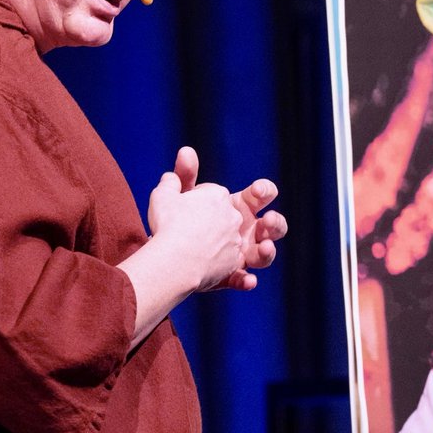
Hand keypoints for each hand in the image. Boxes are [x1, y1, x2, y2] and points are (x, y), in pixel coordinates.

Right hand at [147, 151, 242, 292]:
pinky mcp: (235, 263)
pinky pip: (230, 264)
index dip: (194, 202)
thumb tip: (172, 176)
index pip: (209, 195)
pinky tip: (205, 267)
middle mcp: (233, 217)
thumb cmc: (168, 225)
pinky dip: (221, 267)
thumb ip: (171, 181)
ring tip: (194, 250)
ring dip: (213, 244)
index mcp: (218, 196)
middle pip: (221, 216)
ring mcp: (236, 241)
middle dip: (207, 222)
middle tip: (186, 230)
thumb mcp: (163, 195)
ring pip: (226, 240)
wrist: (176, 260)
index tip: (181, 210)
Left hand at [172, 147, 287, 290]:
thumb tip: (186, 152)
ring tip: (263, 248)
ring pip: (264, 255)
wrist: (156, 257)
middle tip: (268, 221)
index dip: (264, 191)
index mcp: (236, 208)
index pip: (260, 195)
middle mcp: (243, 232)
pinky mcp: (228, 277)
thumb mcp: (175, 197)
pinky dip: (246, 280)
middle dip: (276, 223)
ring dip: (267, 251)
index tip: (258, 191)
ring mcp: (238, 256)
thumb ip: (183, 176)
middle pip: (272, 226)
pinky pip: (241, 279)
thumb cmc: (170, 224)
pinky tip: (247, 281)